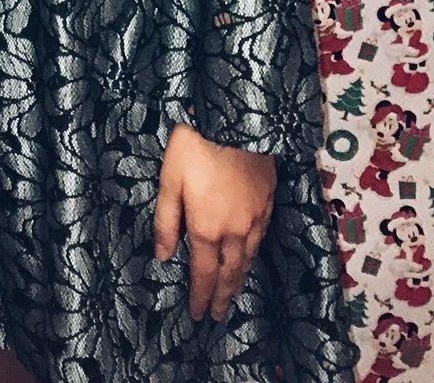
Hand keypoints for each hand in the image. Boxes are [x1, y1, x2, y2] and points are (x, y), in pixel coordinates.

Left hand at [153, 121, 276, 322]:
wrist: (236, 117)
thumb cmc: (195, 147)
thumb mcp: (170, 180)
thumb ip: (167, 221)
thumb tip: (164, 257)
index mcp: (207, 227)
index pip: (204, 273)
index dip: (201, 296)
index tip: (198, 315)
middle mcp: (235, 231)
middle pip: (230, 273)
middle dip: (223, 296)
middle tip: (219, 315)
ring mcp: (256, 218)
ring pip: (249, 259)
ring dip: (240, 280)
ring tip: (233, 294)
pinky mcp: (269, 202)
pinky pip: (261, 240)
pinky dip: (253, 256)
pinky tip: (250, 257)